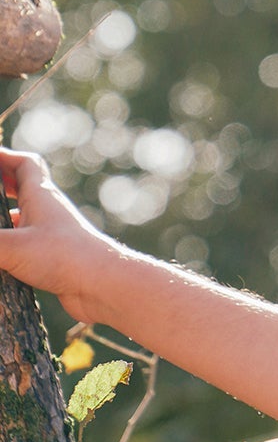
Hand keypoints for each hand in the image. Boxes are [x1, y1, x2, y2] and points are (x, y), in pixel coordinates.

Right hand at [0, 146, 115, 321]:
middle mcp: (48, 210)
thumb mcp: (12, 247)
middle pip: (23, 187)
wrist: (103, 285)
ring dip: (4, 216)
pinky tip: (0, 258)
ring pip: (24, 217)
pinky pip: (27, 244)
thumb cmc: (64, 257)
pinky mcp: (53, 257)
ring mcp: (52, 234)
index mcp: (41, 196)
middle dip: (0, 185)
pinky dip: (10, 245)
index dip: (3, 156)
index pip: (24, 164)